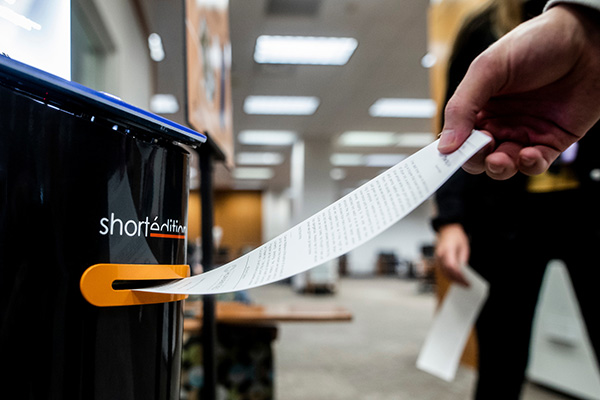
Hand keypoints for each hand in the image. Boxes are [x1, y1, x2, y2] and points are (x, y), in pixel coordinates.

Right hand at [434, 223, 469, 285]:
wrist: (447, 229)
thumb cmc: (456, 236)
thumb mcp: (464, 247)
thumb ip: (463, 259)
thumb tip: (463, 270)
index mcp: (447, 250)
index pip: (452, 268)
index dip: (459, 277)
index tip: (466, 282)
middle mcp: (440, 255)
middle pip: (446, 272)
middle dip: (456, 280)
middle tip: (465, 284)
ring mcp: (437, 257)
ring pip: (443, 273)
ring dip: (451, 279)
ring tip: (460, 282)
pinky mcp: (436, 259)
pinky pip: (441, 270)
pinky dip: (447, 275)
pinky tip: (453, 278)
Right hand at [438, 5, 599, 179]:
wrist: (587, 39)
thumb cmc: (536, 43)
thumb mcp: (487, 69)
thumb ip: (462, 107)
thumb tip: (445, 145)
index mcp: (479, 105)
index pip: (457, 136)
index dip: (449, 150)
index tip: (444, 157)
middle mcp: (500, 121)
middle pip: (477, 156)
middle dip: (474, 160)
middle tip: (479, 151)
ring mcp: (525, 132)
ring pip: (503, 166)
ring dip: (499, 168)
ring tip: (499, 160)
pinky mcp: (552, 141)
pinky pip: (535, 165)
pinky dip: (529, 165)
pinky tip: (528, 154)